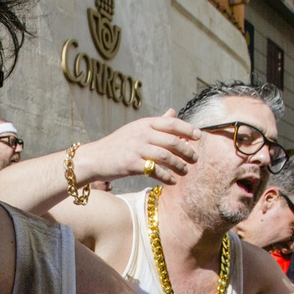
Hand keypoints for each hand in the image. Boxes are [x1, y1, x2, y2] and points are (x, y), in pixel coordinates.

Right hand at [74, 110, 201, 186]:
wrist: (94, 158)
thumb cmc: (118, 145)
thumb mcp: (136, 129)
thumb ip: (156, 123)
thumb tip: (173, 112)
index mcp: (144, 123)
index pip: (172, 123)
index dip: (188, 129)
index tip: (199, 136)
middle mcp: (141, 133)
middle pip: (172, 141)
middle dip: (187, 151)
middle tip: (194, 159)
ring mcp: (136, 148)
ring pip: (166, 156)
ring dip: (179, 165)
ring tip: (185, 171)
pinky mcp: (131, 164)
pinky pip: (155, 170)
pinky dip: (166, 177)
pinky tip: (172, 181)